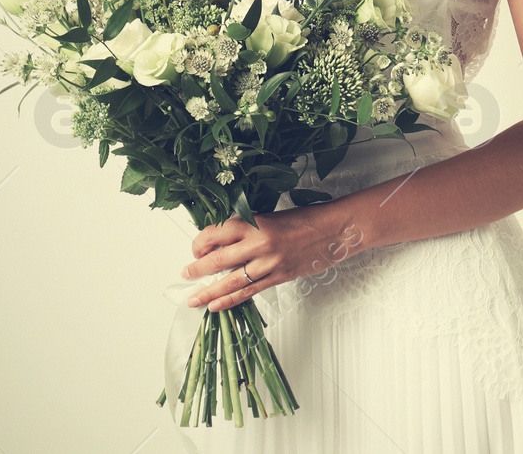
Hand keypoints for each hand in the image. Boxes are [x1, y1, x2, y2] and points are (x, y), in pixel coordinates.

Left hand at [180, 203, 365, 312]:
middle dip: (198, 269)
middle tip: (186, 273)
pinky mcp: (279, 277)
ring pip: (230, 281)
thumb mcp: (273, 216)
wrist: (336, 230)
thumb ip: (250, 228)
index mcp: (256, 223)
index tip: (196, 248)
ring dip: (208, 291)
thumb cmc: (307, 218)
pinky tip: (216, 305)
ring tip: (193, 298)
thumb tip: (225, 242)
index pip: (217, 232)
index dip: (201, 242)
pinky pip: (249, 292)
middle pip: (218, 259)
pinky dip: (230, 300)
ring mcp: (269, 263)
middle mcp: (259, 243)